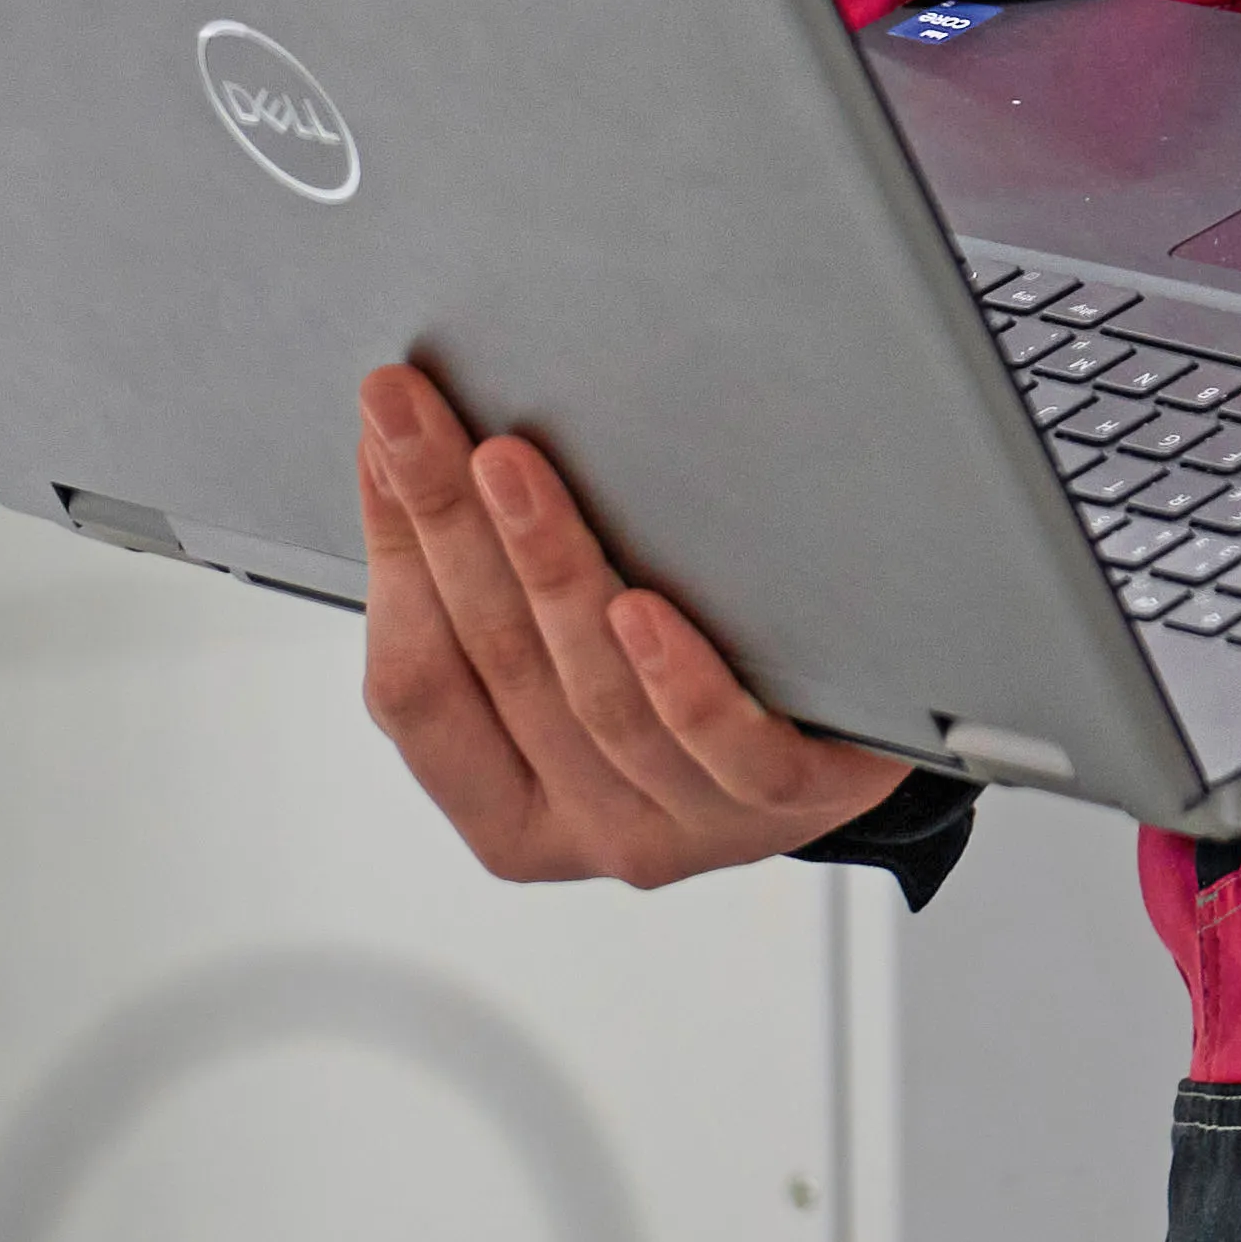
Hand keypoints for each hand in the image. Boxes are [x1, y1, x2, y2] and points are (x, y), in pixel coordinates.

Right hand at [352, 364, 911, 887]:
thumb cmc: (705, 695)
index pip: (415, 690)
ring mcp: (687, 820)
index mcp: (508, 809)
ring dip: (544, 567)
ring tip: (507, 468)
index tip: (378, 444)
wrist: (862, 761)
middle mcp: (587, 827)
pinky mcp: (785, 801)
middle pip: (499, 666)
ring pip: (598, 694)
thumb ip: (506, 609)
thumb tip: (416, 458)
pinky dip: (678, 677)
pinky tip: (644, 609)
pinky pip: (723, 745)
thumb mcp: (581, 668)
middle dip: (445, 524)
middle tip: (412, 414)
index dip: (392, 563)